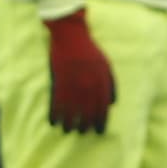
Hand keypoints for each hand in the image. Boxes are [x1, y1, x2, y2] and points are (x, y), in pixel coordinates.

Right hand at [42, 9, 114, 134]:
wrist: (71, 35)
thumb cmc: (89, 50)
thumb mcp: (106, 65)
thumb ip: (111, 84)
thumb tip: (112, 103)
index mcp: (101, 82)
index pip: (103, 108)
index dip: (101, 121)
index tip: (98, 131)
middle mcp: (88, 86)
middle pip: (87, 112)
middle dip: (85, 125)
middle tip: (82, 132)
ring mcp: (73, 84)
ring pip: (72, 111)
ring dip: (70, 123)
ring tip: (68, 130)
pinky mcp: (59, 81)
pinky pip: (57, 103)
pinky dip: (55, 114)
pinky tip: (53, 122)